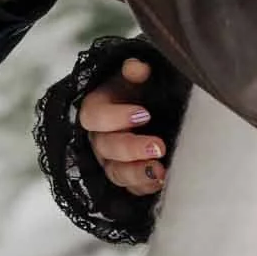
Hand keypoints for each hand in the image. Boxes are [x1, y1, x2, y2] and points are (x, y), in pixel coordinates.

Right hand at [81, 57, 166, 196]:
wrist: (156, 105)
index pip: (94, 116)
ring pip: (115, 173)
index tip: (144, 114)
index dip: (116, 117)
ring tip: (161, 170)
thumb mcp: (138, 76)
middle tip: (159, 145)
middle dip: (132, 148)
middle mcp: (100, 137)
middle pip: (105, 148)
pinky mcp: (128, 178)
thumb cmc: (142, 88)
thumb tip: (137, 67)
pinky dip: (146, 187)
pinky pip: (131, 189)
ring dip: (138, 173)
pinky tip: (162, 181)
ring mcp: (112, 161)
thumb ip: (135, 71)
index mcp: (97, 108)